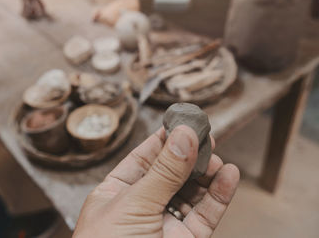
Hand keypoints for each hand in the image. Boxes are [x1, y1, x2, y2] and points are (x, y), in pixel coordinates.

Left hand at [74, 125, 238, 237]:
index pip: (143, 158)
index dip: (163, 139)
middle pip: (171, 172)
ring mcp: (165, 223)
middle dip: (189, 154)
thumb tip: (183, 136)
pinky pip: (206, 214)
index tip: (182, 121)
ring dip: (206, 173)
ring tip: (216, 158)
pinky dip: (219, 195)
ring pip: (191, 192)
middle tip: (206, 136)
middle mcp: (142, 206)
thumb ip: (161, 173)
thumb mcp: (133, 205)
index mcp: (117, 192)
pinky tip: (228, 176)